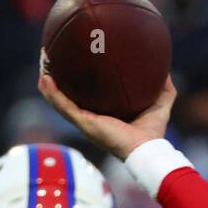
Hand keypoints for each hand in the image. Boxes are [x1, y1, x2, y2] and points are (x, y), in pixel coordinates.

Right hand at [37, 71, 175, 160]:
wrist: (148, 150)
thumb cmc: (154, 132)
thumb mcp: (160, 102)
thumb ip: (162, 85)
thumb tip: (165, 67)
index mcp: (104, 113)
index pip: (86, 94)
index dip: (77, 79)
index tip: (72, 59)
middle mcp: (91, 117)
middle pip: (67, 95)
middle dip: (57, 77)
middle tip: (50, 56)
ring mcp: (85, 122)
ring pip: (59, 100)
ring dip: (48, 82)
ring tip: (42, 62)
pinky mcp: (84, 125)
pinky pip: (64, 106)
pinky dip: (52, 93)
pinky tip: (45, 78)